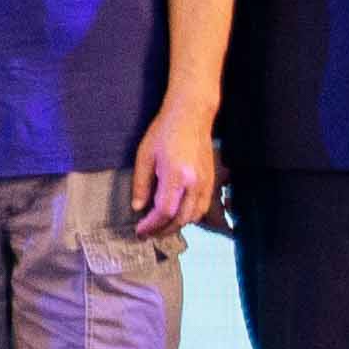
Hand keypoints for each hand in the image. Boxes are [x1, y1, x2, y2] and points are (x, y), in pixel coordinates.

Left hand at [129, 106, 220, 236]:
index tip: (139, 231)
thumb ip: (141, 184)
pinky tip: (176, 215)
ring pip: (194, 216)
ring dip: (176, 225)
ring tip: (160, 227)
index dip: (151, 225)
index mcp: (176, 175)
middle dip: (163, 230)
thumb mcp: (145, 156)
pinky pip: (202, 208)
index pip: (164, 211)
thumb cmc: (164, 132)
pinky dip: (189, 217)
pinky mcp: (211, 181)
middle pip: (181, 219)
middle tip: (147, 233)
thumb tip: (138, 208)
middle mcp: (195, 182)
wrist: (191, 115)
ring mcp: (206, 183)